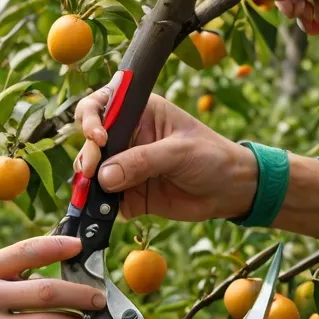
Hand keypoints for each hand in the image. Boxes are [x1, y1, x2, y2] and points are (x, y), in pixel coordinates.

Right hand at [74, 90, 257, 221]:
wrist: (231, 192)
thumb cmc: (212, 157)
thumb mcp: (179, 152)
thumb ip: (142, 161)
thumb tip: (104, 177)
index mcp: (139, 112)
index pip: (102, 106)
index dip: (91, 119)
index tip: (99, 137)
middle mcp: (127, 137)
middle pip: (91, 142)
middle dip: (88, 157)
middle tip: (91, 173)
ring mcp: (125, 167)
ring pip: (93, 173)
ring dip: (87, 184)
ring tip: (93, 195)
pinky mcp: (128, 194)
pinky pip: (105, 201)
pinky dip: (99, 207)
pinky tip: (101, 213)